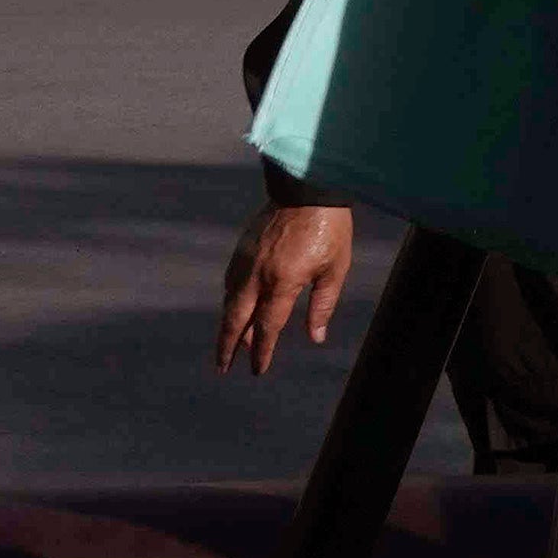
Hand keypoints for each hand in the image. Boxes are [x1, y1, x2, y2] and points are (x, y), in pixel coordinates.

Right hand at [216, 197, 355, 371]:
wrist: (308, 187)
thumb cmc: (330, 229)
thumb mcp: (335, 268)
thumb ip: (322, 305)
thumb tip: (316, 337)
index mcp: (282, 282)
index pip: (267, 327)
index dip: (262, 351)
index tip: (257, 370)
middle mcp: (258, 275)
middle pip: (236, 320)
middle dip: (228, 346)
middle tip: (222, 367)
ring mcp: (246, 260)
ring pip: (230, 301)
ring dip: (229, 325)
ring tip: (232, 343)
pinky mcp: (243, 248)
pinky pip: (230, 281)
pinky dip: (230, 300)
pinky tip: (234, 307)